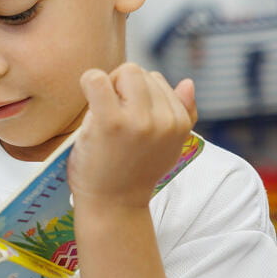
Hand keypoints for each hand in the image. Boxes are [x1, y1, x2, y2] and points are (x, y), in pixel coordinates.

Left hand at [69, 63, 197, 209]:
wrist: (112, 206)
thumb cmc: (133, 173)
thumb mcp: (167, 146)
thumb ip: (183, 114)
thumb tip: (188, 82)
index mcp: (181, 122)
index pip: (156, 79)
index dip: (135, 94)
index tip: (127, 120)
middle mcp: (165, 120)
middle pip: (137, 72)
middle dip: (120, 86)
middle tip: (110, 116)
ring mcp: (139, 120)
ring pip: (122, 72)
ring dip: (106, 88)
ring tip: (103, 119)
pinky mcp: (111, 122)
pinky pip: (96, 79)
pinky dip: (88, 83)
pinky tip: (88, 107)